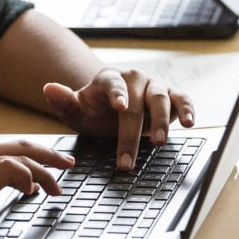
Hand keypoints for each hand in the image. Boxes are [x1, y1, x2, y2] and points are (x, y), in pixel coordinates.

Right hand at [0, 140, 74, 232]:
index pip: (1, 148)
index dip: (24, 157)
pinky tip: (32, 191)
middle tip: (66, 162)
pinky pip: (14, 171)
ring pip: (23, 159)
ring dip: (46, 172)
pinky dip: (28, 178)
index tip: (38, 169)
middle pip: (19, 146)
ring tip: (58, 187)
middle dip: (47, 154)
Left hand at [43, 68, 195, 170]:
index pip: (113, 84)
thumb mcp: (75, 110)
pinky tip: (189, 123)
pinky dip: (187, 109)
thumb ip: (63, 102)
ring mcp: (154, 86)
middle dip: (132, 133)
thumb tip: (49, 89)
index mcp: (108, 79)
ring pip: (161, 99)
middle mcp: (134, 79)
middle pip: (137, 102)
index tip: (120, 107)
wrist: (111, 108)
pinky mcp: (171, 96)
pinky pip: (182, 99)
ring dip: (162, 121)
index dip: (117, 94)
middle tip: (127, 159)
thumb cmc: (92, 111)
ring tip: (159, 142)